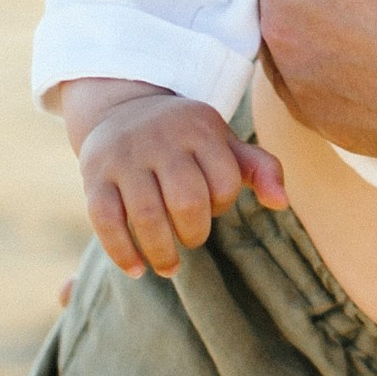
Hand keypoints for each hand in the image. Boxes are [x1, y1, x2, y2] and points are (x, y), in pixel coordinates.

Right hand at [67, 85, 277, 276]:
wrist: (123, 105)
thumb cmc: (185, 137)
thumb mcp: (223, 141)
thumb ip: (259, 167)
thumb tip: (281, 202)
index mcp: (199, 129)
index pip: (224, 182)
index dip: (222, 204)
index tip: (212, 206)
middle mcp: (160, 139)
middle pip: (187, 201)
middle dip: (194, 233)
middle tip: (191, 239)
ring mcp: (124, 158)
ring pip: (146, 215)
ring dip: (161, 251)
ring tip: (169, 267)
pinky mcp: (95, 177)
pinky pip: (106, 220)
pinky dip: (122, 252)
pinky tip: (136, 270)